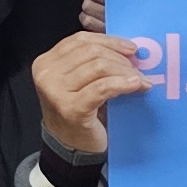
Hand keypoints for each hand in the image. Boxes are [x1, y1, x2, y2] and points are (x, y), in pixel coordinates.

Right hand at [30, 32, 155, 159]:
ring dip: (126, 71)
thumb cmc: (78, 112)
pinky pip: (103, 87)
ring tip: (140, 80)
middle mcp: (46, 74)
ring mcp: (56, 91)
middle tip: (138, 68)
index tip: (130, 48)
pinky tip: (136, 85)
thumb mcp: (77, 80)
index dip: (109, 41)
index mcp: (46, 62)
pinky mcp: (71, 108)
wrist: (70, 146)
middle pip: (92, 52)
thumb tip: (127, 48)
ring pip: (99, 67)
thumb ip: (91, 61)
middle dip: (120, 58)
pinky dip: (123, 83)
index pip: (81, 40)